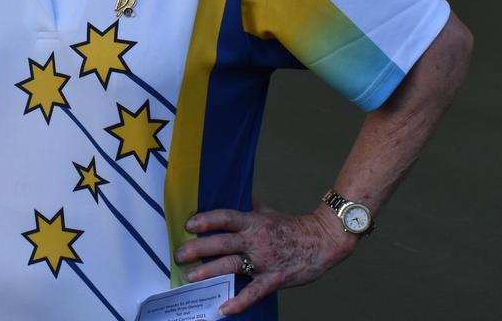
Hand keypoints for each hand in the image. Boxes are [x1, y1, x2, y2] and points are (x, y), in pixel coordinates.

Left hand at [173, 198, 356, 315]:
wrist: (323, 241)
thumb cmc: (294, 227)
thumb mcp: (270, 212)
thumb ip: (251, 205)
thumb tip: (240, 194)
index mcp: (253, 222)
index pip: (226, 217)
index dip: (207, 220)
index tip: (188, 225)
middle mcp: (256, 240)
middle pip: (223, 242)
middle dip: (199, 248)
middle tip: (178, 255)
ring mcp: (264, 260)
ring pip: (233, 265)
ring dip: (210, 271)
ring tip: (190, 277)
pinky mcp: (274, 278)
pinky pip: (254, 291)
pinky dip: (239, 301)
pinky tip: (223, 308)